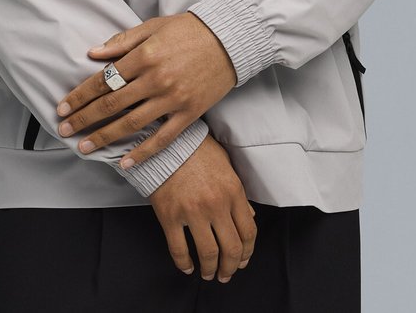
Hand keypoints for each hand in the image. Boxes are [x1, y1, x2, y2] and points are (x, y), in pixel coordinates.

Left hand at [55, 12, 237, 168]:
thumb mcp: (153, 27)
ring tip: (84, 147)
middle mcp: (156, 79)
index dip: (80, 95)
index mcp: (145, 56)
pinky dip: (142, 152)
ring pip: (131, 124)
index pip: (104, 80)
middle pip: (111, 105)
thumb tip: (92, 53)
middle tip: (64, 129)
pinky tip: (125, 163)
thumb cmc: (189, 30)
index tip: (62, 107)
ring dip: (104, 138)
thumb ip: (122, 42)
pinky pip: (162, 138)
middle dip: (84, 118)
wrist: (229, 38)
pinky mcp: (189, 113)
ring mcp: (173, 99)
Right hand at [149, 134, 256, 281]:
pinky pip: (179, 250)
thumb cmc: (197, 150)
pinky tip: (187, 267)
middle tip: (226, 274)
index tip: (242, 261)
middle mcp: (216, 204)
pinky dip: (184, 264)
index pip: (248, 232)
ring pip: (208, 254)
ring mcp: (192, 212)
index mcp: (232, 191)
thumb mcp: (226, 165)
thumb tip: (248, 217)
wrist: (167, 142)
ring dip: (210, 270)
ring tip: (208, 274)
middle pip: (231, 249)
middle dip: (230, 267)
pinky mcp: (170, 216)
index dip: (247, 252)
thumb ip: (238, 193)